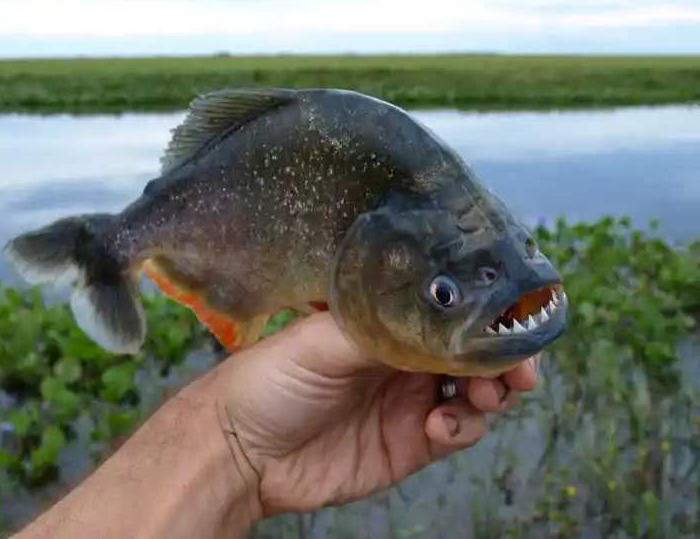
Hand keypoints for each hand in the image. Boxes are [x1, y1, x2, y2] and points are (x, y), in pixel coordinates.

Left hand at [216, 312, 539, 516]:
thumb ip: (381, 324)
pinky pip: (459, 431)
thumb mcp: (319, 339)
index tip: (514, 318)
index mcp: (384, 320)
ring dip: (493, 391)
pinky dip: (463, 426)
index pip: (448, 308)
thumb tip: (440, 308)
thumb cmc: (269, 380)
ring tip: (482, 395)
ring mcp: (411, 398)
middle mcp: (405, 355)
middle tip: (518, 368)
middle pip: (474, 349)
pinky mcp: (412, 442)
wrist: (242, 451)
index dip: (485, 313)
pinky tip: (440, 425)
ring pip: (477, 390)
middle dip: (505, 355)